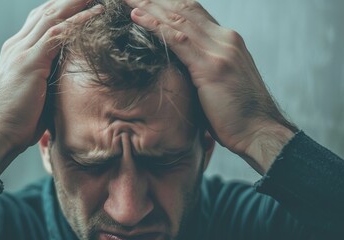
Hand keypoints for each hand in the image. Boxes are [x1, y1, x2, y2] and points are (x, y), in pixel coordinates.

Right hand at [0, 0, 103, 174]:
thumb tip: (67, 74)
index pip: (40, 20)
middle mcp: (17, 45)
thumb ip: (47, 75)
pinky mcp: (30, 62)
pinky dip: (78, 21)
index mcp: (17, 50)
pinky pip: (58, 34)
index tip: (81, 2)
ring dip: (77, 3)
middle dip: (69, 0)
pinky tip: (96, 13)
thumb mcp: (34, 90)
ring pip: (53, 16)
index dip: (61, 8)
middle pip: (47, 11)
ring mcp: (21, 51)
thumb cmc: (18, 118)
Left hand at [125, 0, 295, 172]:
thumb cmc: (238, 113)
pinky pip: (177, 40)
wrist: (260, 131)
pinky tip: (136, 18)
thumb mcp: (221, 81)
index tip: (146, 0)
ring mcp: (220, 50)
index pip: (194, 12)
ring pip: (178, 18)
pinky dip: (154, 26)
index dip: (167, 3)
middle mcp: (225, 39)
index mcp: (228, 41)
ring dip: (148, 6)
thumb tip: (181, 65)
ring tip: (126, 0)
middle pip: (184, 8)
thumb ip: (204, 66)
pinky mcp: (211, 67)